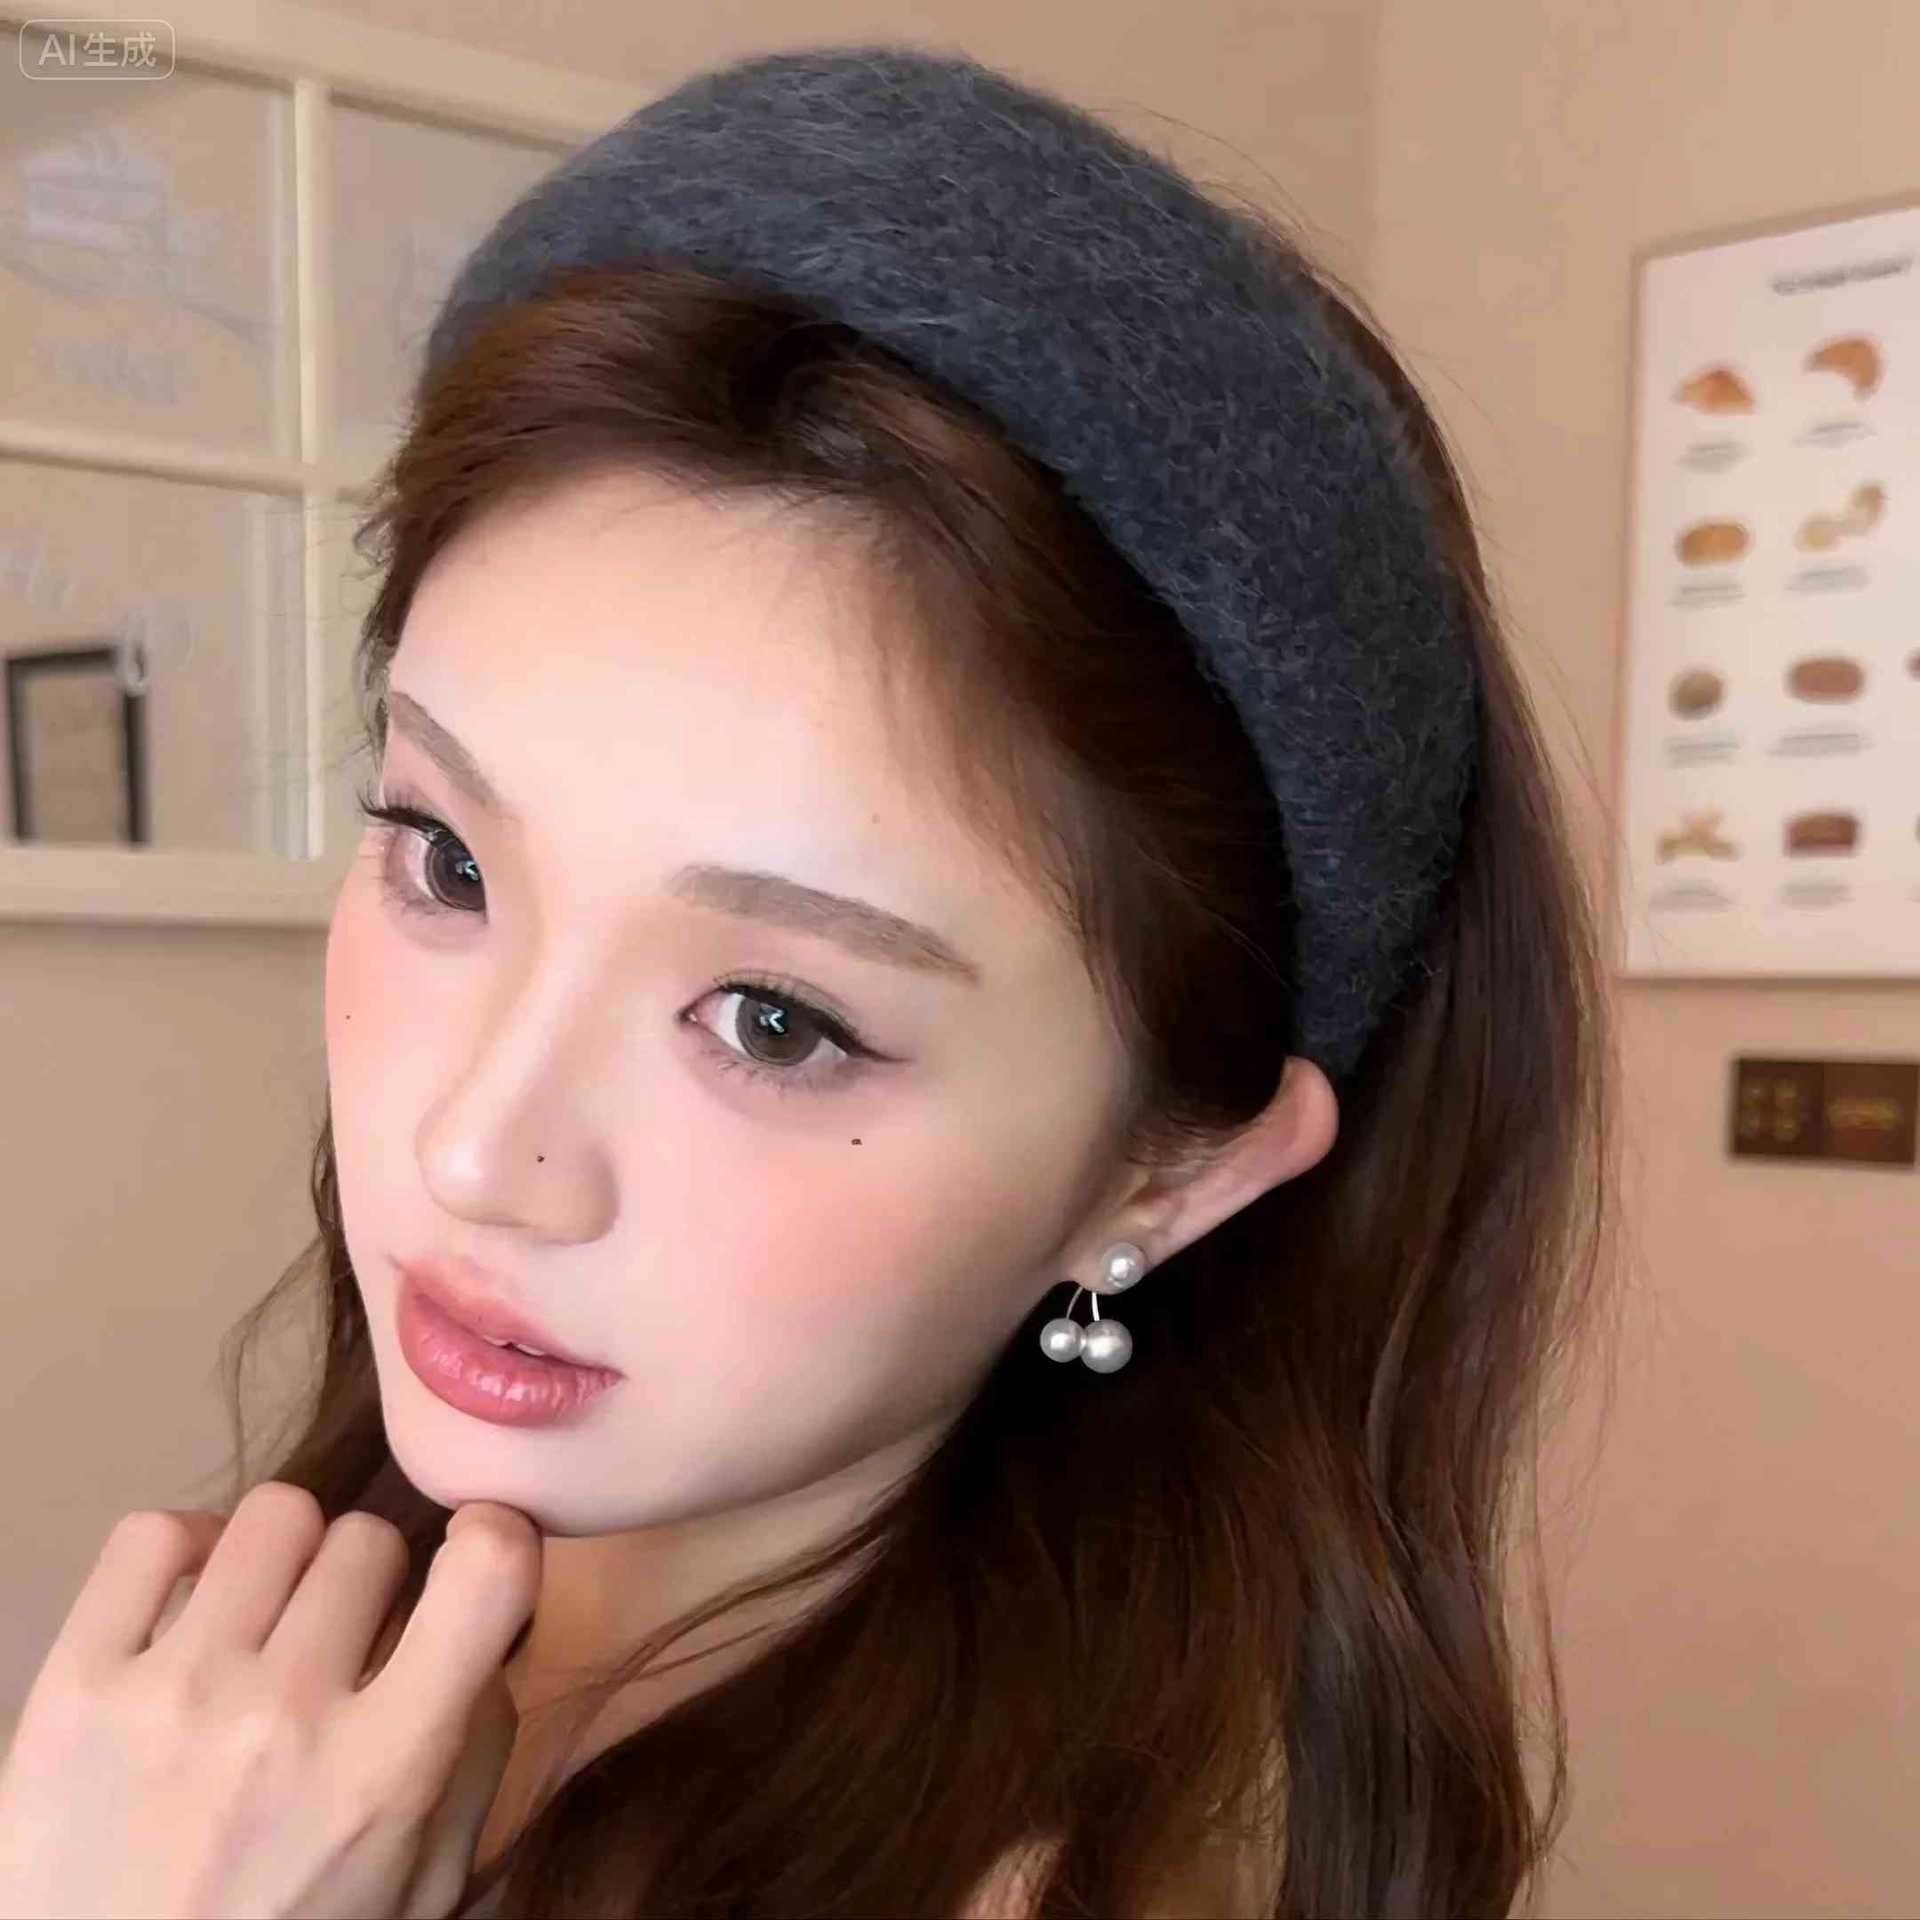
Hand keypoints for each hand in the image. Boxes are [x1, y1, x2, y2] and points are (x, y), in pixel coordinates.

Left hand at [0, 1482, 538, 1918]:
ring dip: (289, 1563)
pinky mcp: (70, 1688)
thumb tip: (486, 1624)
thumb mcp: (424, 1887)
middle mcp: (283, 1715)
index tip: (476, 1562)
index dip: (498, 1541)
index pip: (489, 1571)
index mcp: (384, 1772)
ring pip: (277, 1515)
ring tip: (265, 1625)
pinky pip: (152, 1535)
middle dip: (373, 1586)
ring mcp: (169, 1695)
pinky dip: (187, 1549)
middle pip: (369, 1539)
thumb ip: (475, 1753)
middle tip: (344, 1648)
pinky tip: (197, 1604)